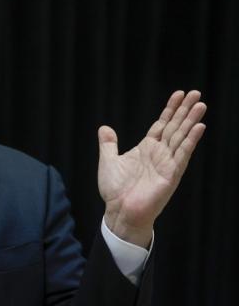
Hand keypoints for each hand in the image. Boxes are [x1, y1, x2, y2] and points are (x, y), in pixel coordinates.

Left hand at [97, 90, 206, 247]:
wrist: (119, 212)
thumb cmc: (115, 190)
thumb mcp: (108, 161)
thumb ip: (108, 144)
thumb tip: (104, 128)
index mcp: (146, 149)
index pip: (161, 124)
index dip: (170, 110)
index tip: (179, 94)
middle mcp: (159, 154)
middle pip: (175, 127)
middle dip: (185, 110)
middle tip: (196, 93)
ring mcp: (167, 163)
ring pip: (181, 137)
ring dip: (191, 121)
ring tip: (201, 105)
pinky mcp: (171, 174)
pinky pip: (182, 154)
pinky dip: (190, 140)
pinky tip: (199, 127)